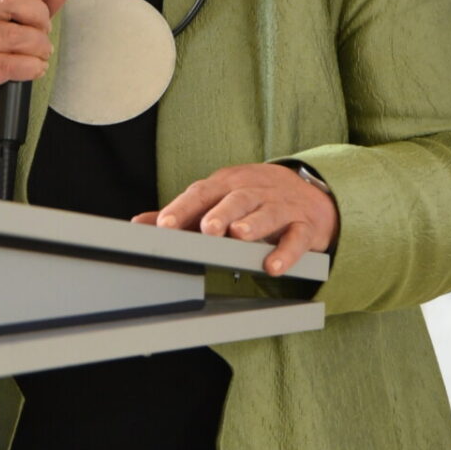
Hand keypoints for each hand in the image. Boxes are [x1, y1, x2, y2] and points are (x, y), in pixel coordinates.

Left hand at [134, 162, 338, 277]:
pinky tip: (273, 265)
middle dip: (220, 213)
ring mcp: (281, 207)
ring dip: (252, 224)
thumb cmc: (253, 198)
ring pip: (267, 213)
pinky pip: (297, 238)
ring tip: (238, 235)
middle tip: (206, 229)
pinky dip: (287, 252)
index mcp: (227, 184)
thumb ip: (182, 213)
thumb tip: (140, 224)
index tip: (164, 226)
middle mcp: (254, 192)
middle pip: (236, 199)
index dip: (182, 208)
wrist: (310, 192)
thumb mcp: (218, 199)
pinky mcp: (304, 227)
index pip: (202, 193)